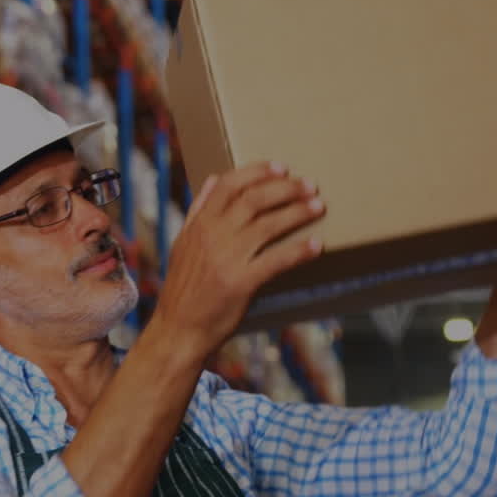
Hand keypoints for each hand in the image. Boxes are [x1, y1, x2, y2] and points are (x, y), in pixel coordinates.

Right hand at [152, 161, 324, 358]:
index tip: (281, 167)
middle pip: (254, 199)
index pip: (228, 185)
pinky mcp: (240, 283)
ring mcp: (226, 259)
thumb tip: (212, 179)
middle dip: (287, 188)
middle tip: (309, 186)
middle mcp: (211, 237)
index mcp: (198, 225)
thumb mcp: (183, 244)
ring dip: (298, 212)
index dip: (257, 172)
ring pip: (269, 224)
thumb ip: (198, 211)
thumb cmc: (184, 288)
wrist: (178, 328)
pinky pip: (276, 260)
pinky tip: (316, 245)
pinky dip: (299, 251)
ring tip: (318, 207)